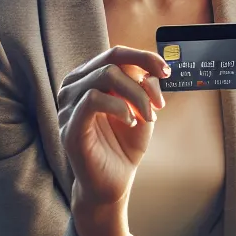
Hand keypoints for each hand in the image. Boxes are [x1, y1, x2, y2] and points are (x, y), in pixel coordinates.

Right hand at [57, 45, 168, 205]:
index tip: (167, 72)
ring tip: (148, 117)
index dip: (144, 57)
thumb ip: (145, 87)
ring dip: (135, 95)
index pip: (115, 54)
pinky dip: (120, 106)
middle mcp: (73, 87)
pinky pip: (93, 99)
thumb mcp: (142, 109)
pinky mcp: (69, 126)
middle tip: (159, 105)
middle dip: (142, 79)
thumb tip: (151, 71)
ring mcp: (68, 106)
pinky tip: (132, 122)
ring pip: (104, 76)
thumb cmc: (124, 144)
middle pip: (110, 61)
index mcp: (89, 79)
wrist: (114, 181)